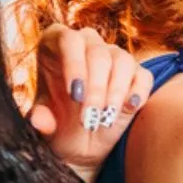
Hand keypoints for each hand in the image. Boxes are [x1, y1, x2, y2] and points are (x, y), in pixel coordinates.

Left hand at [30, 25, 152, 180]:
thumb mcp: (45, 123)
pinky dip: (138, 93)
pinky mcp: (137, 75)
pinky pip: (143, 76)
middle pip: (98, 53)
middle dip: (95, 89)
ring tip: (104, 119)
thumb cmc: (59, 123)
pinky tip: (129, 108)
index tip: (75, 95)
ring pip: (122, 61)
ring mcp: (114, 57)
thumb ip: (40, 119)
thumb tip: (39, 121)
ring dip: (115, 93)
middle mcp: (88, 44)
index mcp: (58, 45)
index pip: (69, 40)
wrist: (81, 142)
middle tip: (89, 117)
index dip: (74, 65)